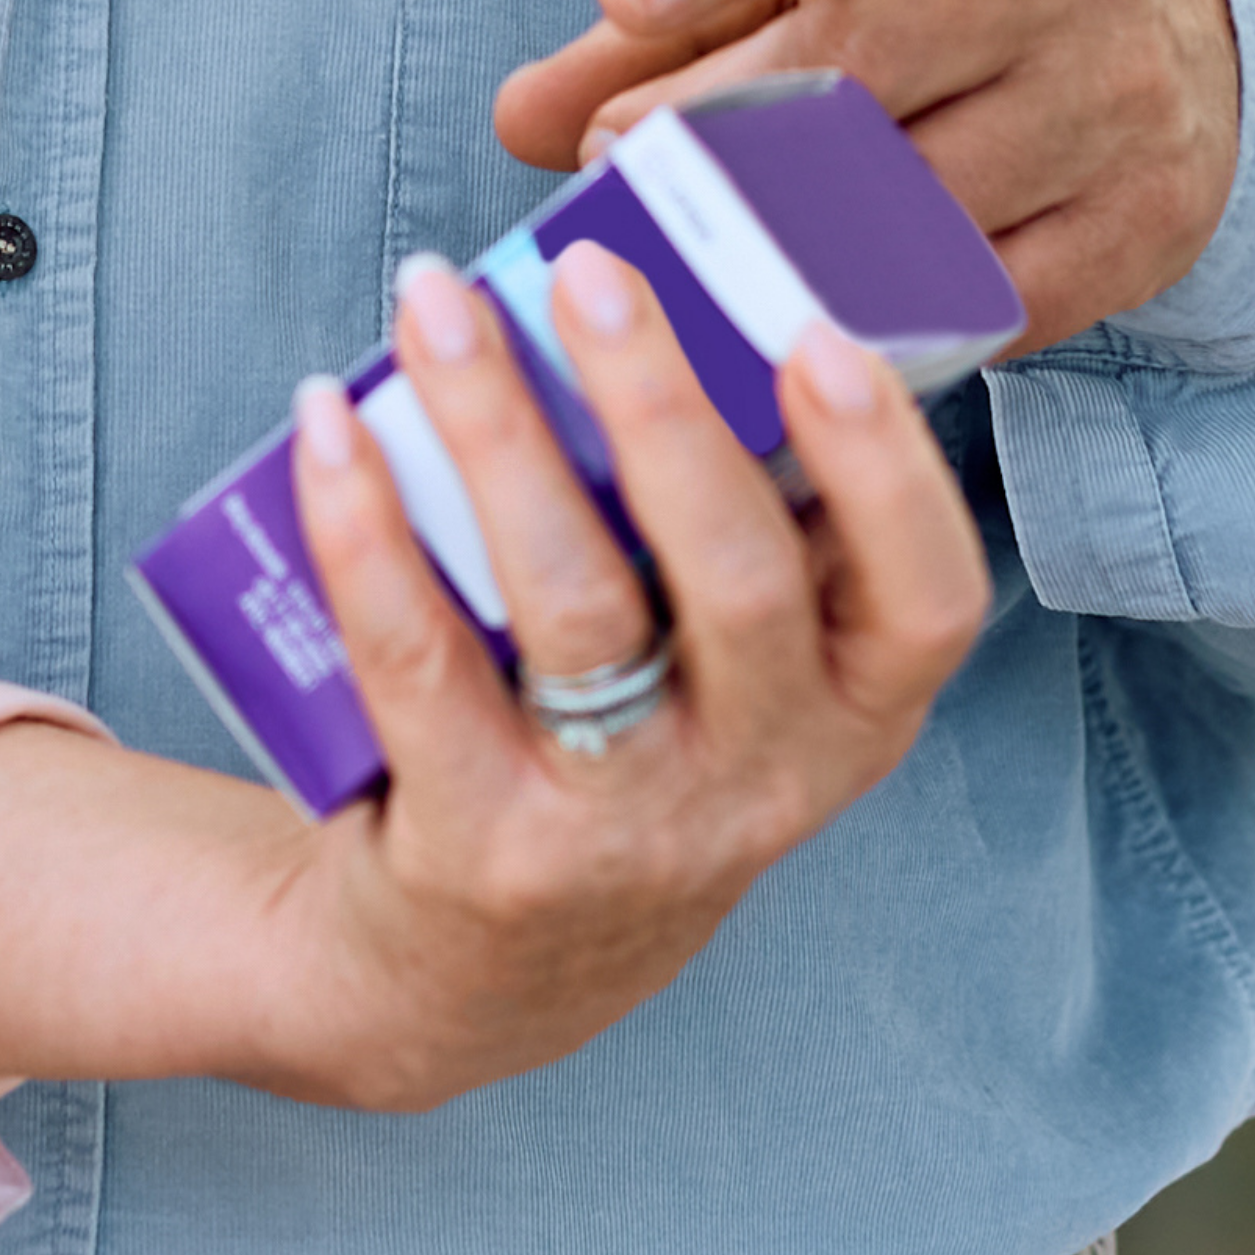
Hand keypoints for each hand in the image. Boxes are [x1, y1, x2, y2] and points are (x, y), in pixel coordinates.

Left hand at [0, 250, 993, 1117]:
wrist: (457, 981)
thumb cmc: (605, 758)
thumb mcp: (719, 686)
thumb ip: (726, 538)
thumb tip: (666, 293)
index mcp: (845, 724)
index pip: (926, 603)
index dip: (887, 471)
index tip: (818, 335)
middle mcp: (751, 784)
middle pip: (734, 579)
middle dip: (663, 408)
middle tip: (593, 272)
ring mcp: (617, 827)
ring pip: (572, 603)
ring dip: (497, 430)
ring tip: (436, 301)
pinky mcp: (479, 846)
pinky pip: (419, 660)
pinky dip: (365, 526)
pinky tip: (328, 421)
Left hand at [492, 0, 1240, 355]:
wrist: (1187, 18)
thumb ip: (663, 27)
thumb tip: (524, 119)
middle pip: (851, 60)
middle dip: (711, 130)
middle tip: (619, 173)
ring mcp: (1117, 86)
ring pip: (912, 194)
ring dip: (786, 241)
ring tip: (705, 252)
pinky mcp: (1149, 213)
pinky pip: (988, 294)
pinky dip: (891, 316)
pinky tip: (822, 311)